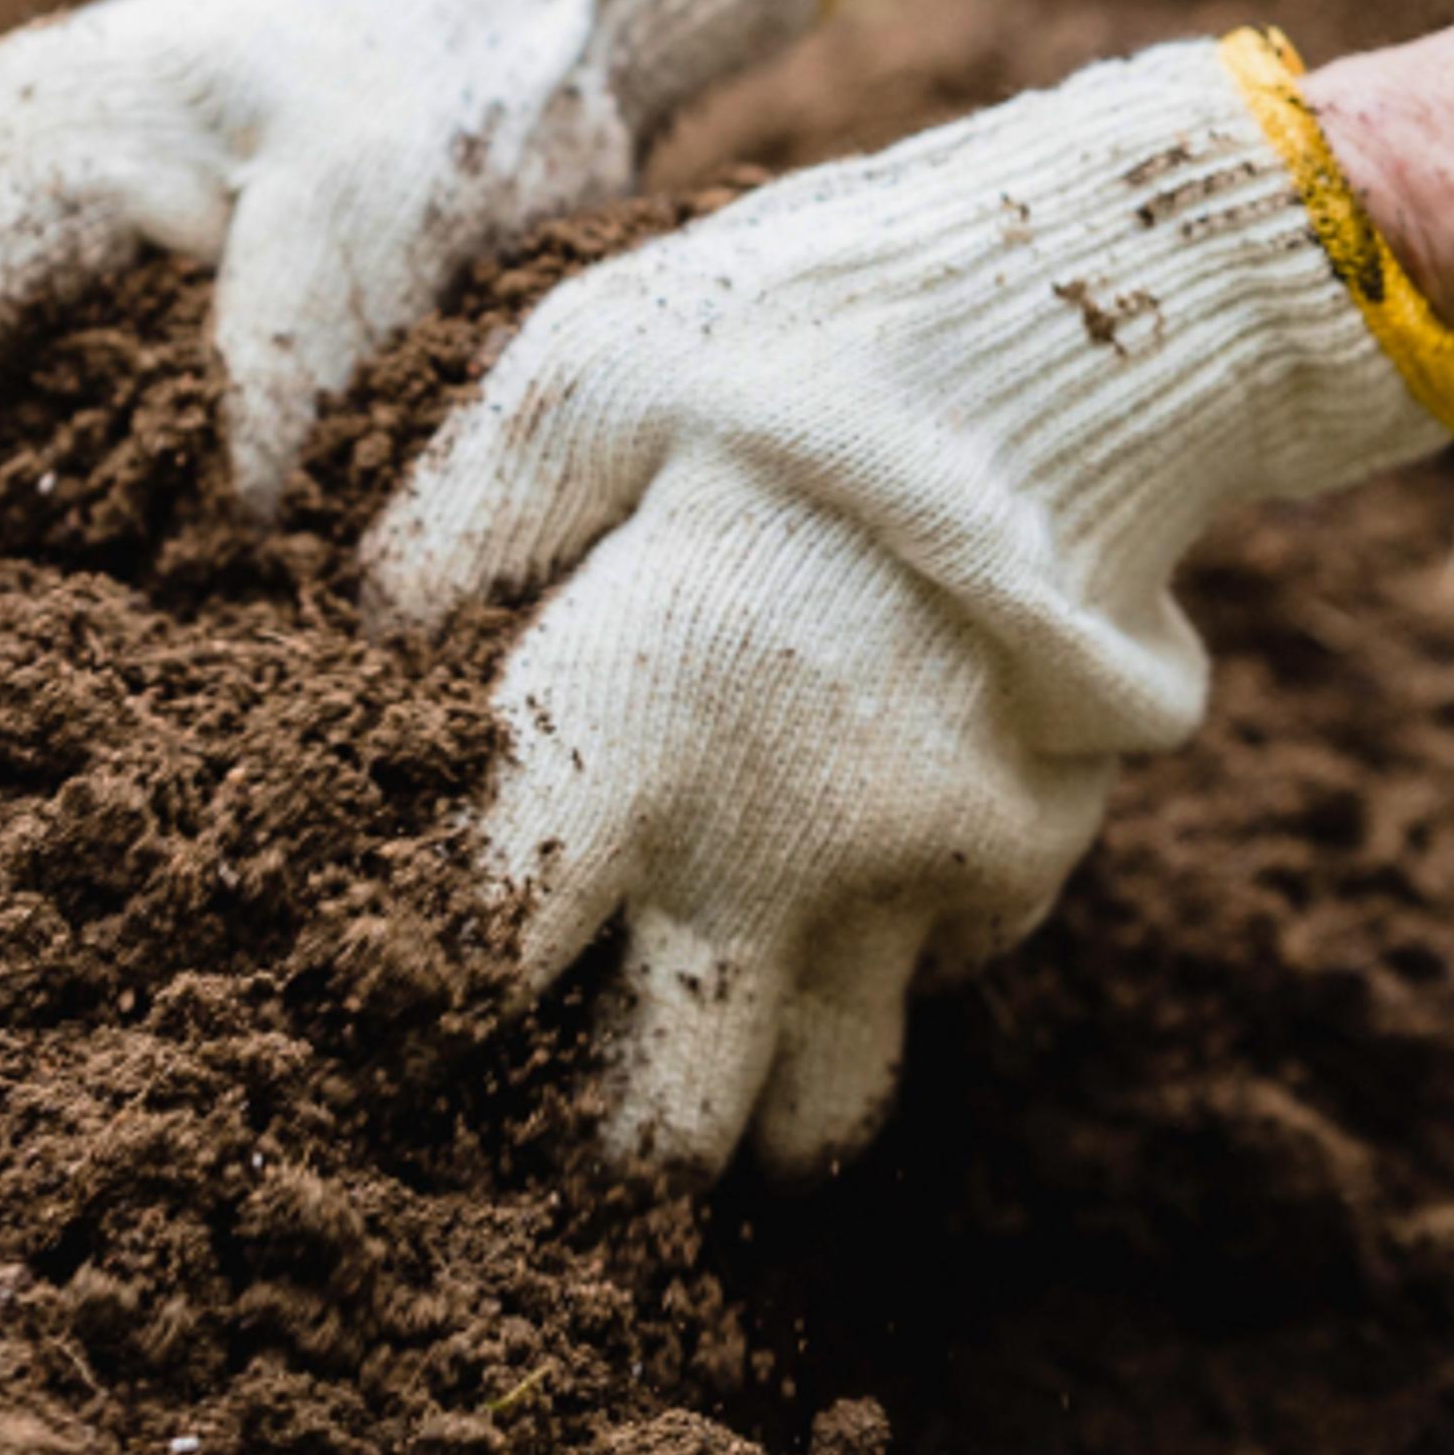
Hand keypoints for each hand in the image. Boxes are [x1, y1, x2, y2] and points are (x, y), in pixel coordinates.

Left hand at [367, 38, 1453, 1171]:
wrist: (1093, 318)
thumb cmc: (804, 332)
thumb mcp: (582, 373)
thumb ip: (460, 526)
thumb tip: (361, 627)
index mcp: (618, 740)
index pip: (479, 963)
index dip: (424, 1002)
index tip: (401, 1001)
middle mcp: (763, 853)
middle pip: (659, 1126)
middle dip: (599, 1136)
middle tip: (559, 1084)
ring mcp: (913, 877)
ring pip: (820, 1109)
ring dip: (753, 1098)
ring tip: (705, 1039)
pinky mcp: (1028, 858)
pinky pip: (933, 976)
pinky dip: (880, 954)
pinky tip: (848, 852)